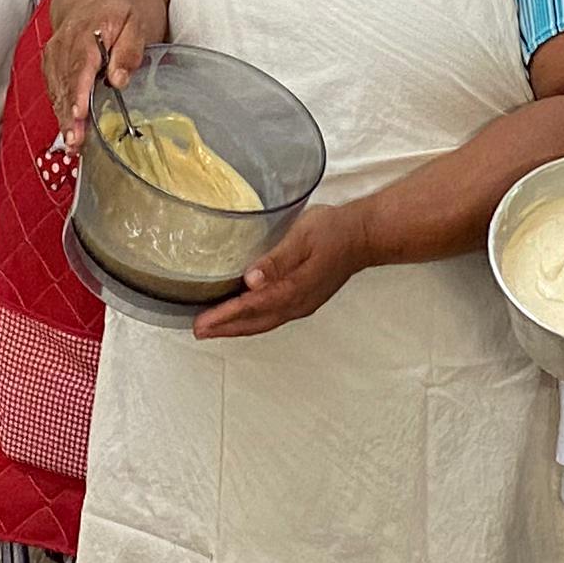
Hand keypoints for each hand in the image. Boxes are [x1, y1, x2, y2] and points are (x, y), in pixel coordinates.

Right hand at [45, 0, 156, 137]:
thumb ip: (128, 49)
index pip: (80, 65)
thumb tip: (119, 78)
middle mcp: (64, 45)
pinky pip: (53, 91)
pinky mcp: (50, 66)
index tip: (79, 113)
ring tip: (74, 144)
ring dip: (63, 118)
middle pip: (65, 83)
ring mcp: (54, 56)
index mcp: (86, 32)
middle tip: (76, 140)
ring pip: (56, 90)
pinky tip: (69, 131)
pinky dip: (60, 111)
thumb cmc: (116, 13)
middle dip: (69, 114)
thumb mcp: (134, 23)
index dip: (78, 92)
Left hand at [191, 198, 371, 339]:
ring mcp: (302, 304)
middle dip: (225, 328)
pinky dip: (253, 320)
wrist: (364, 236)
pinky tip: (244, 314)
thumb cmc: (334, 231)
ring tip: (215, 328)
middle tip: (199, 331)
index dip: (224, 316)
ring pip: (263, 322)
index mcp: (293, 290)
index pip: (251, 308)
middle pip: (255, 323)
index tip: (201, 324)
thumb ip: (277, 260)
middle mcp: (297, 303)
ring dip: (237, 327)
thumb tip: (251, 280)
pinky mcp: (305, 298)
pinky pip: (273, 316)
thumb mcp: (302, 237)